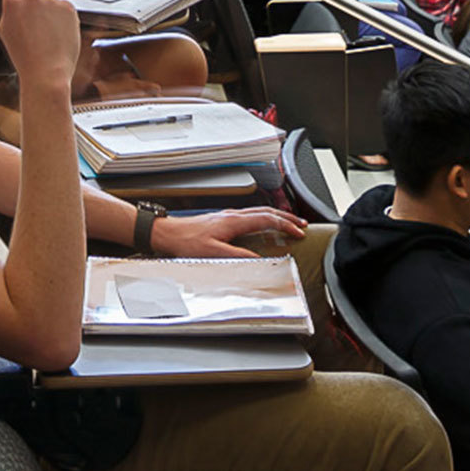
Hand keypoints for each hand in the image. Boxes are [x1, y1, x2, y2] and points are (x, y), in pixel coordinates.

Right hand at [0, 0, 78, 89]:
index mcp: (12, 2)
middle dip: (34, 1)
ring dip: (49, 12)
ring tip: (47, 35)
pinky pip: (63, 8)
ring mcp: (53, 1)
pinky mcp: (69, 7)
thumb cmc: (25, 56)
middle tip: (35, 23)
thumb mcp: (5, 30)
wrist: (47, 71)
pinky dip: (62, 18)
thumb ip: (10, 8)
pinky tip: (57, 34)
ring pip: (50, 1)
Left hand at [153, 206, 305, 256]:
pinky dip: (265, 218)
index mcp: (233, 221)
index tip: (299, 232)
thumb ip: (237, 256)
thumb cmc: (186, 241)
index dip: (285, 226)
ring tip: (290, 223)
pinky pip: (251, 214)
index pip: (266, 219)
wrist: (168, 233)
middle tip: (302, 225)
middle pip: (266, 211)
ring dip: (277, 216)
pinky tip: (266, 224)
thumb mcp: (213, 253)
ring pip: (259, 211)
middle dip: (287, 218)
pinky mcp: (223, 219)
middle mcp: (232, 215)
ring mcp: (228, 215)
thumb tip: (258, 259)